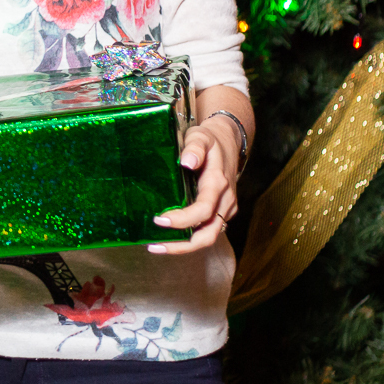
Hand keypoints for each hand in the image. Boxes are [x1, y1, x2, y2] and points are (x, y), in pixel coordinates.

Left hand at [149, 122, 238, 254]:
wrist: (228, 141)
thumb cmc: (210, 140)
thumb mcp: (201, 137)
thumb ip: (195, 148)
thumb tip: (187, 162)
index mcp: (218, 183)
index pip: (203, 210)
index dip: (182, 219)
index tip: (159, 219)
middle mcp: (225, 200)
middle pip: (208, 234)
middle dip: (182, 245)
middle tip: (154, 245)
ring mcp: (226, 208)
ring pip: (208, 237)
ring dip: (184, 246)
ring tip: (156, 246)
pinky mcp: (223, 212)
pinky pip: (208, 230)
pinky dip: (190, 238)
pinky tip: (169, 237)